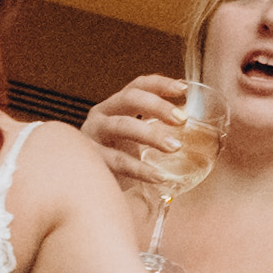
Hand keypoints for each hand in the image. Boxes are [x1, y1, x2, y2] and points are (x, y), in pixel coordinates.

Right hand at [78, 70, 191, 202]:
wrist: (80, 188)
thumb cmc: (113, 161)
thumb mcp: (133, 140)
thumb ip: (155, 127)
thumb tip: (191, 120)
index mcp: (114, 106)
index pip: (138, 85)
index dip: (160, 84)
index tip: (183, 89)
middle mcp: (101, 115)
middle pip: (130, 98)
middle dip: (158, 106)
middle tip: (183, 120)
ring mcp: (92, 135)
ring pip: (122, 126)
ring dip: (151, 134)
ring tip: (175, 146)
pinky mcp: (89, 160)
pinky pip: (117, 161)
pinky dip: (140, 169)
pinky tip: (160, 176)